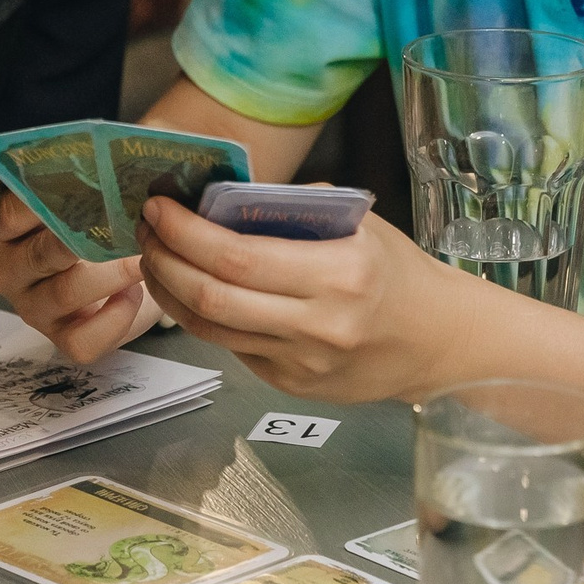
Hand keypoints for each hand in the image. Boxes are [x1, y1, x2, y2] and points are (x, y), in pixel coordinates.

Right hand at [0, 191, 159, 362]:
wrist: (115, 268)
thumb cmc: (90, 219)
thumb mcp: (77, 192)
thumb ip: (76, 174)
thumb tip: (106, 150)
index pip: (9, 211)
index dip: (47, 199)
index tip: (87, 182)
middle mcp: (4, 268)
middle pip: (40, 252)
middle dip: (85, 237)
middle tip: (123, 220)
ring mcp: (29, 307)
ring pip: (65, 293)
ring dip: (111, 273)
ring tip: (141, 254)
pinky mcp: (59, 338)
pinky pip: (83, 338)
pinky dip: (115, 318)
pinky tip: (134, 295)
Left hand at [137, 200, 461, 403]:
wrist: (437, 341)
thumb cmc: (397, 271)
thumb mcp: (359, 223)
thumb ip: (295, 210)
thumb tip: (225, 197)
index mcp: (337, 274)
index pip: (237, 257)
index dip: (186, 233)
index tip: (160, 208)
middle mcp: (317, 325)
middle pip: (212, 297)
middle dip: (164, 260)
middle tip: (145, 231)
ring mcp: (302, 363)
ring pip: (210, 329)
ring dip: (170, 291)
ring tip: (155, 259)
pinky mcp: (291, 386)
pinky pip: (232, 348)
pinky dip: (203, 317)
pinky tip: (191, 290)